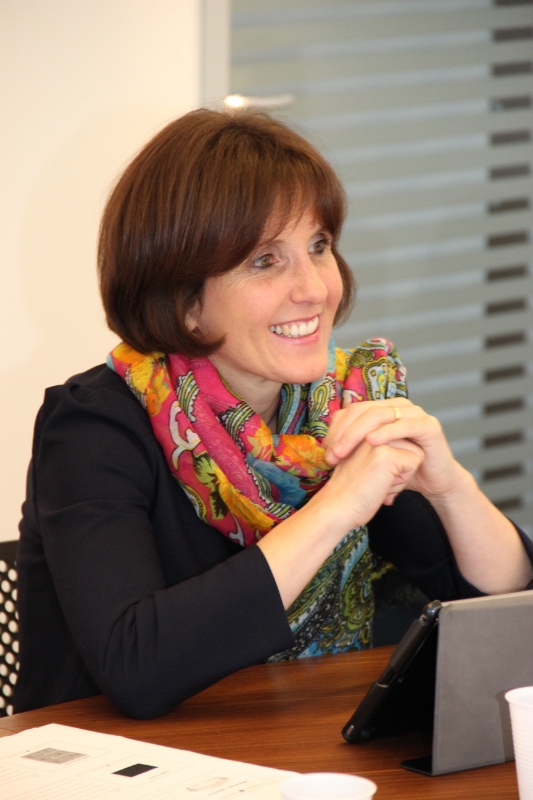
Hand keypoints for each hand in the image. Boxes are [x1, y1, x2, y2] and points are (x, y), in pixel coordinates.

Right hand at [316, 437, 424, 530]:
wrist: (336, 507)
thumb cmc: (350, 489)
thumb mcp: (364, 459)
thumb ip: (382, 448)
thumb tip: (411, 448)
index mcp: (364, 427)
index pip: (400, 437)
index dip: (394, 460)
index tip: (370, 472)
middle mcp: (370, 429)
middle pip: (410, 442)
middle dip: (400, 465)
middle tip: (375, 479)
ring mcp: (377, 439)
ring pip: (415, 451)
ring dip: (402, 472)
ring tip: (379, 482)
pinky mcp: (386, 453)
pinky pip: (414, 461)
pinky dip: (403, 479)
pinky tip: (383, 485)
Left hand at [323, 399, 460, 500]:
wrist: (434, 481)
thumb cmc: (401, 469)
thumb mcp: (373, 456)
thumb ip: (354, 447)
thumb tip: (325, 446)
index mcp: (383, 409)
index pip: (352, 410)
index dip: (336, 428)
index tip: (325, 450)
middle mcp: (398, 406)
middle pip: (363, 410)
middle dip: (343, 432)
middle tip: (332, 454)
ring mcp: (415, 413)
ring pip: (379, 415)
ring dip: (357, 433)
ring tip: (344, 451)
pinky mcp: (429, 426)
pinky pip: (404, 425)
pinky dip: (386, 432)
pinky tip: (371, 442)